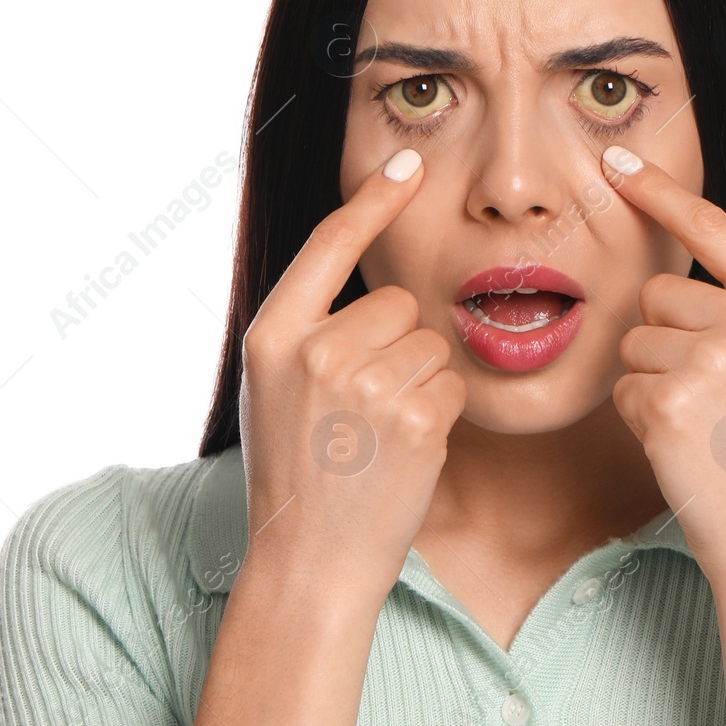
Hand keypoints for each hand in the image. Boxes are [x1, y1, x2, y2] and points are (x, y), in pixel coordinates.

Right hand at [237, 148, 466, 603]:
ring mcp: (366, 383)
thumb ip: (309, 330)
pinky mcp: (415, 417)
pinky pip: (452, 382)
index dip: (374, 199)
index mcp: (272, 335)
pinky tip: (404, 451)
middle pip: (396, 303)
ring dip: (420, 382)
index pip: (330, 243)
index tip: (409, 163)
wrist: (309, 561)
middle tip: (361, 411)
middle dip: (395, 346)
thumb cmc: (296, 474)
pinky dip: (440, 413)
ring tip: (378, 435)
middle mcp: (315, 350)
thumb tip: (372, 283)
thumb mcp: (273, 389)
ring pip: (430, 343)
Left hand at [600, 144, 725, 601]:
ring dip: (652, 383)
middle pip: (656, 293)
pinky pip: (623, 388)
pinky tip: (685, 448)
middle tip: (712, 399)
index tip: (616, 162)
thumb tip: (669, 271)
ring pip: (634, 342)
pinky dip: (641, 419)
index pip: (712, 227)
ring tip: (704, 426)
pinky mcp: (672, 400)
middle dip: (664, 340)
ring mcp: (714, 359)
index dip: (660, 192)